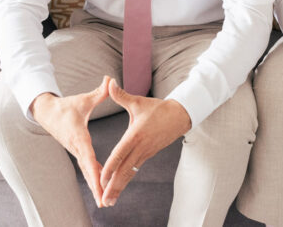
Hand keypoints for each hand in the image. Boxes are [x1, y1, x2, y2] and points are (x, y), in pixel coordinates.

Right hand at [30, 78, 111, 207]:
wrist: (47, 112)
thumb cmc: (66, 105)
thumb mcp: (83, 99)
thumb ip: (100, 92)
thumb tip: (111, 79)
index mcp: (79, 137)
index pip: (89, 157)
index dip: (96, 171)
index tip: (102, 183)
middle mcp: (76, 147)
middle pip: (88, 170)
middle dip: (96, 186)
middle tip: (105, 201)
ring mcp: (76, 151)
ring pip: (87, 171)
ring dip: (95, 185)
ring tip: (105, 200)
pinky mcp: (77, 151)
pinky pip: (87, 167)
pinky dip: (93, 178)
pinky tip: (101, 187)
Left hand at [99, 80, 190, 207]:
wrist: (180, 116)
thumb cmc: (158, 108)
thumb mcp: (138, 101)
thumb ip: (121, 95)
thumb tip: (109, 82)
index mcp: (136, 135)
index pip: (120, 153)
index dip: (111, 166)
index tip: (102, 178)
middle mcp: (140, 147)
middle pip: (125, 170)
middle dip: (113, 185)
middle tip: (104, 199)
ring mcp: (145, 153)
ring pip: (130, 173)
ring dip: (119, 187)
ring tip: (110, 200)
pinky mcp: (148, 156)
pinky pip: (134, 170)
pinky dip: (125, 180)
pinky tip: (118, 189)